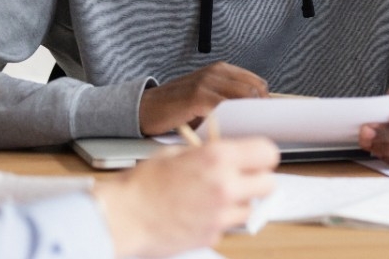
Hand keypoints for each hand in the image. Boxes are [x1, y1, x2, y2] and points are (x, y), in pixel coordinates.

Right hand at [94, 137, 278, 257]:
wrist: (120, 218)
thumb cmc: (141, 185)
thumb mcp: (176, 154)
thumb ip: (207, 154)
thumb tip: (227, 155)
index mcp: (218, 158)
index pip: (267, 153)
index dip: (263, 156)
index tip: (257, 160)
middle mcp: (225, 185)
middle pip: (268, 184)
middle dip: (256, 182)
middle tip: (241, 180)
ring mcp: (221, 214)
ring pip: (250, 209)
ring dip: (238, 204)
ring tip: (213, 199)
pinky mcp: (212, 236)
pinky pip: (227, 226)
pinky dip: (218, 222)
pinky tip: (197, 215)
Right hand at [139, 62, 268, 135]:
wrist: (146, 108)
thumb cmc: (178, 108)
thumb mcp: (208, 99)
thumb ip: (229, 102)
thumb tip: (256, 118)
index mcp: (222, 70)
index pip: (258, 83)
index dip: (264, 102)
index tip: (266, 119)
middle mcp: (216, 72)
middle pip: (254, 89)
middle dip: (260, 110)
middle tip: (260, 128)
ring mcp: (206, 82)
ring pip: (242, 96)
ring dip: (249, 115)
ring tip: (248, 131)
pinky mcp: (196, 96)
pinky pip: (223, 106)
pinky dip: (231, 119)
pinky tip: (229, 130)